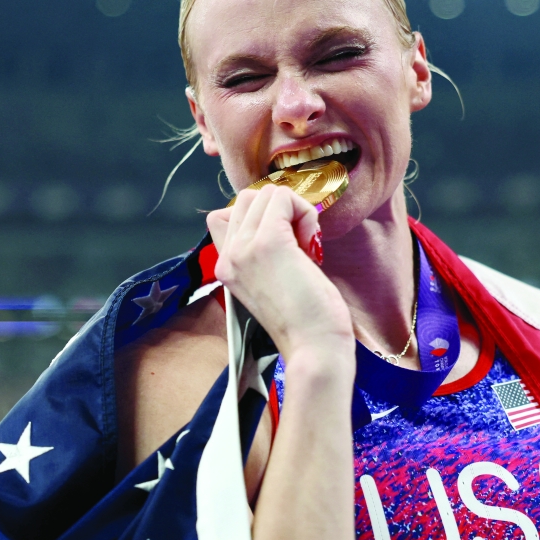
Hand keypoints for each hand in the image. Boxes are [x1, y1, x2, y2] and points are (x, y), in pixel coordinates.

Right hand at [206, 186, 354, 374]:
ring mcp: (244, 248)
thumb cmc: (305, 318)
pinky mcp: (268, 242)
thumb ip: (262, 251)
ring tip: (305, 245)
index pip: (225, 215)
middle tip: (299, 245)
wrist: (314, 346)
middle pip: (248, 198)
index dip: (261, 219)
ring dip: (294, 211)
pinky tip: (310, 244)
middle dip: (280, 212)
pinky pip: (284, 198)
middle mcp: (227, 257)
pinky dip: (304, 213)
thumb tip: (278, 213)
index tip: (283, 245)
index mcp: (225, 268)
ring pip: (267, 193)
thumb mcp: (271, 281)